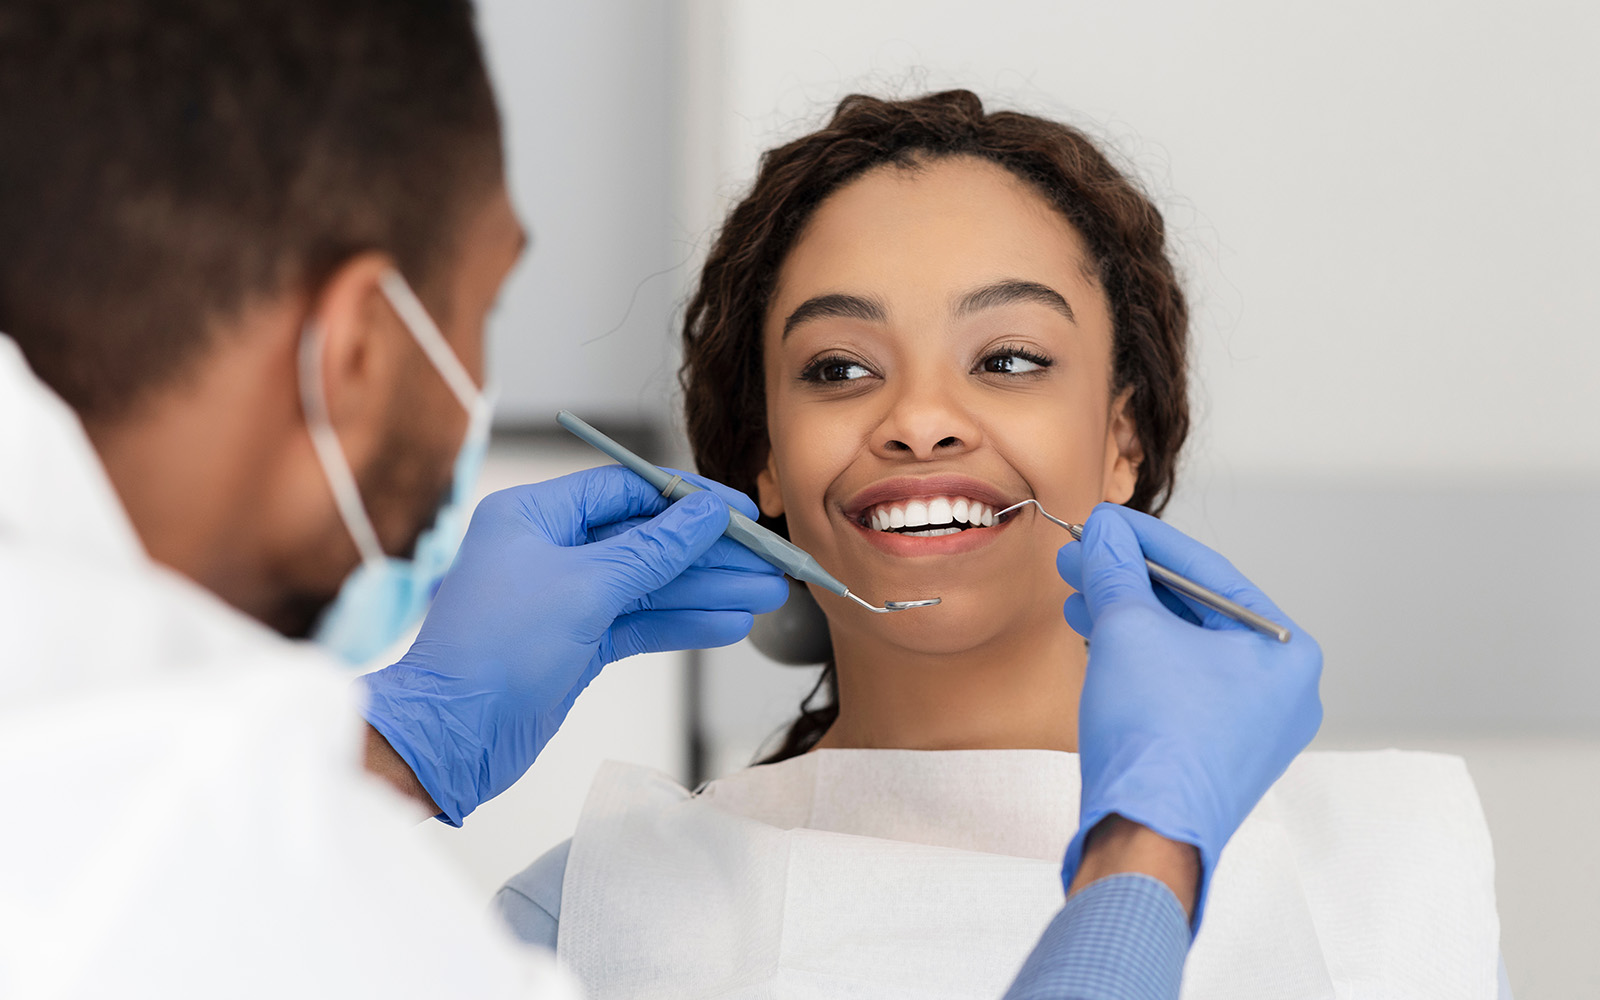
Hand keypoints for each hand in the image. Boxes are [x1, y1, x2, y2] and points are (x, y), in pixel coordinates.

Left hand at [360, 465, 786, 824]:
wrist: (450, 738)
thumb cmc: (493, 651)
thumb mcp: (584, 588)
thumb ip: (654, 550)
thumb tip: (705, 513)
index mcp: (535, 516)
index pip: (628, 491)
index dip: (690, 500)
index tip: (743, 510)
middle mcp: (549, 550)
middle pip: (648, 541)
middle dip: (710, 554)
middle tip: (768, 562)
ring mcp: (564, 599)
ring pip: (651, 586)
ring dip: (708, 592)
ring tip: (767, 596)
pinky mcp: (576, 644)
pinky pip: (641, 623)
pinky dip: (683, 624)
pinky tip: (729, 625)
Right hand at [1055, 503, 1321, 924]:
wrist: (1144, 835)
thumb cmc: (1155, 738)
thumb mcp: (1127, 630)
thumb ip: (1116, 570)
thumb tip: (1103, 533)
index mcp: (1286, 652)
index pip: (1207, 573)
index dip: (1144, 540)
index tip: (1104, 522)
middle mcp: (1282, 690)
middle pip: (1194, 612)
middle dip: (1129, 583)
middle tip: (1080, 559)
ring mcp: (1253, 727)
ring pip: (1183, 651)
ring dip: (1127, 620)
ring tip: (1077, 599)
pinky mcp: (1219, 754)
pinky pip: (1180, 687)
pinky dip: (1140, 662)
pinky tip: (1098, 643)